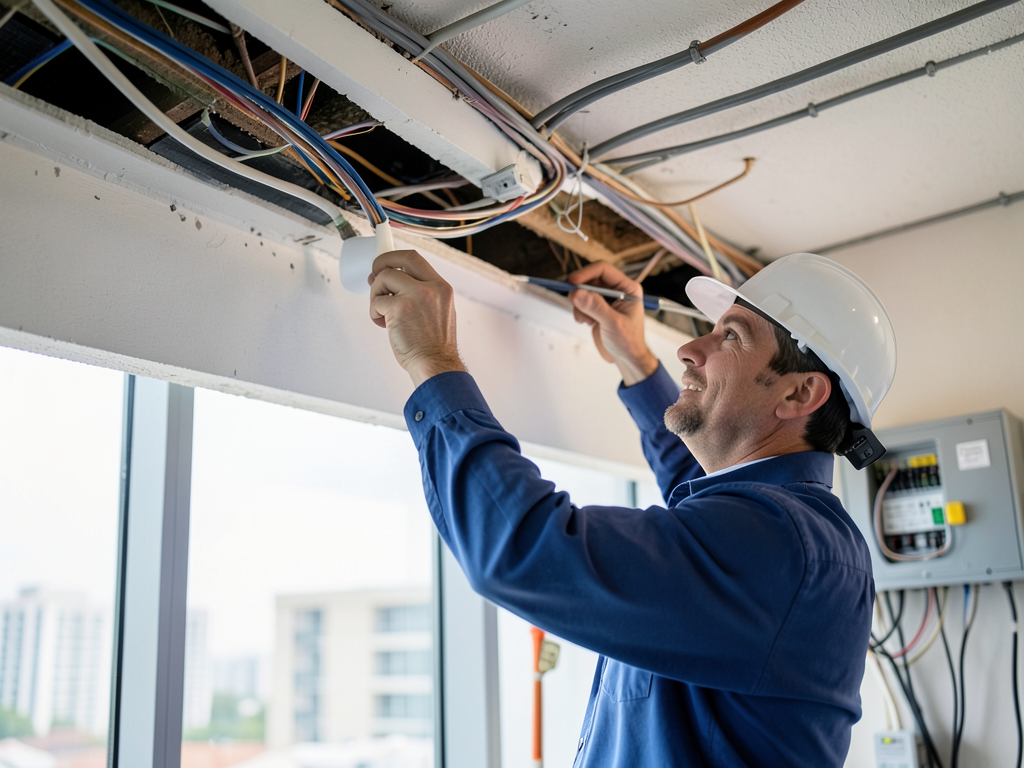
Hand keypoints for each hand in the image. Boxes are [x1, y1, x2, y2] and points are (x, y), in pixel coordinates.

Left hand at [368, 249, 466, 386]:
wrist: (436, 365)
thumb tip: (393, 284)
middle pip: (401, 258)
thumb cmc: (434, 346)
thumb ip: (422, 294)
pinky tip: (384, 324)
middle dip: (381, 263)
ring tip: (383, 313)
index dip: (396, 258)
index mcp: (441, 287)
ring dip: (376, 295)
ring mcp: (416, 295)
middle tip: (374, 277)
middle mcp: (431, 287)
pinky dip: (374, 313)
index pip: (416, 259)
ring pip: (384, 278)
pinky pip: (377, 301)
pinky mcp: (400, 308)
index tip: (386, 266)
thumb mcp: (438, 312)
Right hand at [567, 262, 658, 385]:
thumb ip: (595, 307)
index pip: (603, 270)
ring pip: (583, 291)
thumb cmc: (629, 342)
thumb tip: (577, 293)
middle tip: (573, 301)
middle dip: (580, 291)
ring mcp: (606, 299)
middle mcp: (617, 290)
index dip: (586, 274)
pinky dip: (579, 311)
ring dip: (579, 304)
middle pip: (591, 279)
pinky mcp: (597, 309)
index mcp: (627, 288)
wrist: (626, 358)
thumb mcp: (613, 323)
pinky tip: (587, 322)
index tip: (572, 283)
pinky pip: (581, 302)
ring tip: (586, 319)